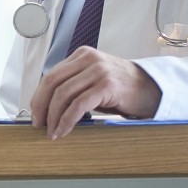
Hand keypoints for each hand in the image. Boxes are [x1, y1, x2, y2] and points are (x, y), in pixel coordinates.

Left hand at [30, 46, 162, 138]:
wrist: (152, 90)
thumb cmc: (121, 89)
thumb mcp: (93, 81)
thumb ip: (73, 86)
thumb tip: (46, 108)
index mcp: (81, 55)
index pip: (51, 75)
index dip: (39, 96)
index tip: (35, 114)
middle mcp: (88, 59)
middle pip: (52, 82)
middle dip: (41, 106)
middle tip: (38, 124)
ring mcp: (98, 70)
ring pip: (63, 94)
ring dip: (53, 117)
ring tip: (51, 132)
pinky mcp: (107, 85)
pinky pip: (79, 105)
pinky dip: (67, 120)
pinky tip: (63, 130)